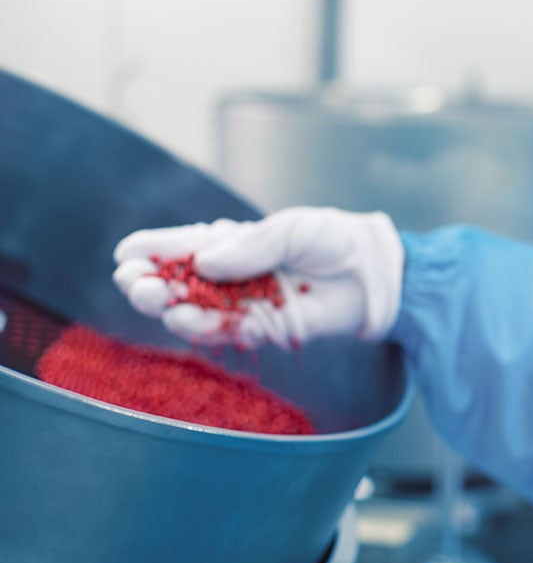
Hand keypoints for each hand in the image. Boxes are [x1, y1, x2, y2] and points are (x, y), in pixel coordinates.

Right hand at [113, 207, 403, 348]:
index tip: (126, 256)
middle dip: (152, 284)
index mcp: (232, 245)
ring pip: (199, 312)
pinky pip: (231, 332)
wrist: (375, 272)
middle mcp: (232, 277)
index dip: (152, 252)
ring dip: (174, 311)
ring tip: (159, 305)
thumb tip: (205, 262)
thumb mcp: (290, 230)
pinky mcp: (267, 329)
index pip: (182, 248)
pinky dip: (209, 329)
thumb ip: (250, 247)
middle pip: (180, 284)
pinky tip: (186, 322)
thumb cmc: (332, 240)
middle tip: (136, 285)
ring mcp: (247, 304)